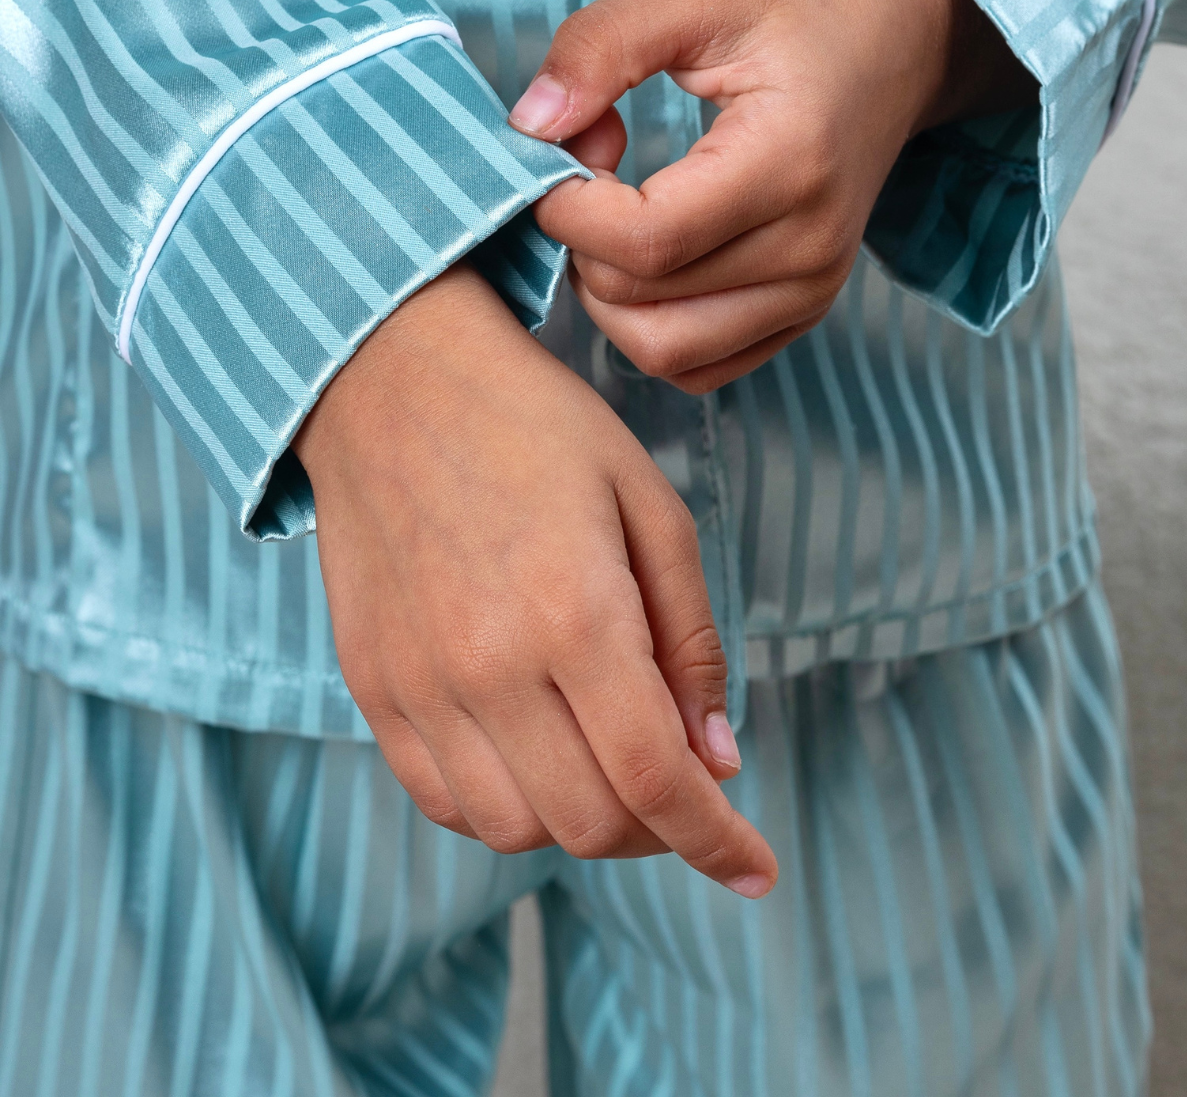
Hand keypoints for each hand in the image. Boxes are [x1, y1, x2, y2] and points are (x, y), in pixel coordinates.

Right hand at [293, 262, 776, 896]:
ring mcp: (417, 683)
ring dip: (582, 820)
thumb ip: (690, 637)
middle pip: (589, 823)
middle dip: (659, 831)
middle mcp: (487, 665)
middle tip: (684, 784)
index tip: (754, 867)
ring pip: (513, 829)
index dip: (715, 840)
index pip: (655, 780)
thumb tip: (715, 756)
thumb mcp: (649, 503)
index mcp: (574, 612)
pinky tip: (535, 755)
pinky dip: (503, 805)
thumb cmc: (536, 426)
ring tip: (608, 762)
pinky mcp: (372, 685)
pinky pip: (441, 798)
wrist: (391, 379)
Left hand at [511, 0, 1036, 392]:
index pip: (645, 241)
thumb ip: (601, 45)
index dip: (568, 210)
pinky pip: (695, 364)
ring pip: (659, 349)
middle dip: (579, 241)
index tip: (559, 150)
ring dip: (604, 292)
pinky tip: (645, 254)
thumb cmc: (796, 0)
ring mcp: (812, 291)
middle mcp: (810, 247)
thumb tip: (530, 126)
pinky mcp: (801, 313)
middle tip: (588, 165)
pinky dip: (646, 323)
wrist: (900, 32)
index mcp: (789, 162)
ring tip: (614, 213)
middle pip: (639, 300)